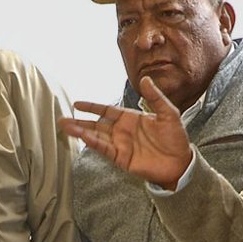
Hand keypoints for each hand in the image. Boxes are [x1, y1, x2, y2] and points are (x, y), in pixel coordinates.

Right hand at [59, 76, 191, 189]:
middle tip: (62, 119)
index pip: (106, 110)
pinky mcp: (121, 158)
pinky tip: (84, 137)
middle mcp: (121, 131)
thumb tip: (145, 79)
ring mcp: (120, 145)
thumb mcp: (168, 113)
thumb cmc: (175, 138)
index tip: (77, 104)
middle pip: (96, 124)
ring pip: (96, 137)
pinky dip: (94, 143)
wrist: (180, 162)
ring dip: (81, 132)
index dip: (92, 107)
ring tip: (66, 127)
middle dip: (79, 122)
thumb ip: (155, 97)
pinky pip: (105, 149)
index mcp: (130, 118)